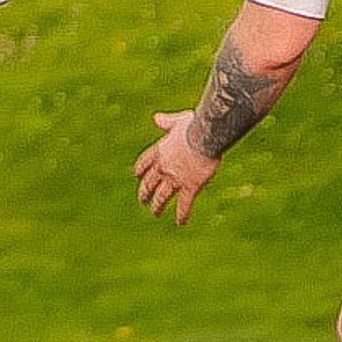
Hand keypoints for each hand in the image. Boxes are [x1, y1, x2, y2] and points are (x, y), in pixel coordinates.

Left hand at [133, 110, 219, 224]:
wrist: (206, 136)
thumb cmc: (195, 125)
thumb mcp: (179, 120)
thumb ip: (167, 122)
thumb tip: (156, 118)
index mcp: (161, 150)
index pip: (146, 162)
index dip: (140, 169)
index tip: (135, 175)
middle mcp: (164, 167)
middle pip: (150, 182)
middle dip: (145, 192)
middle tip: (142, 200)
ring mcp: (176, 178)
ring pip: (163, 195)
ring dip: (157, 205)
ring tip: (154, 212)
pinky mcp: (190, 186)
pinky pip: (184, 203)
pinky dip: (182, 214)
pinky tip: (180, 222)